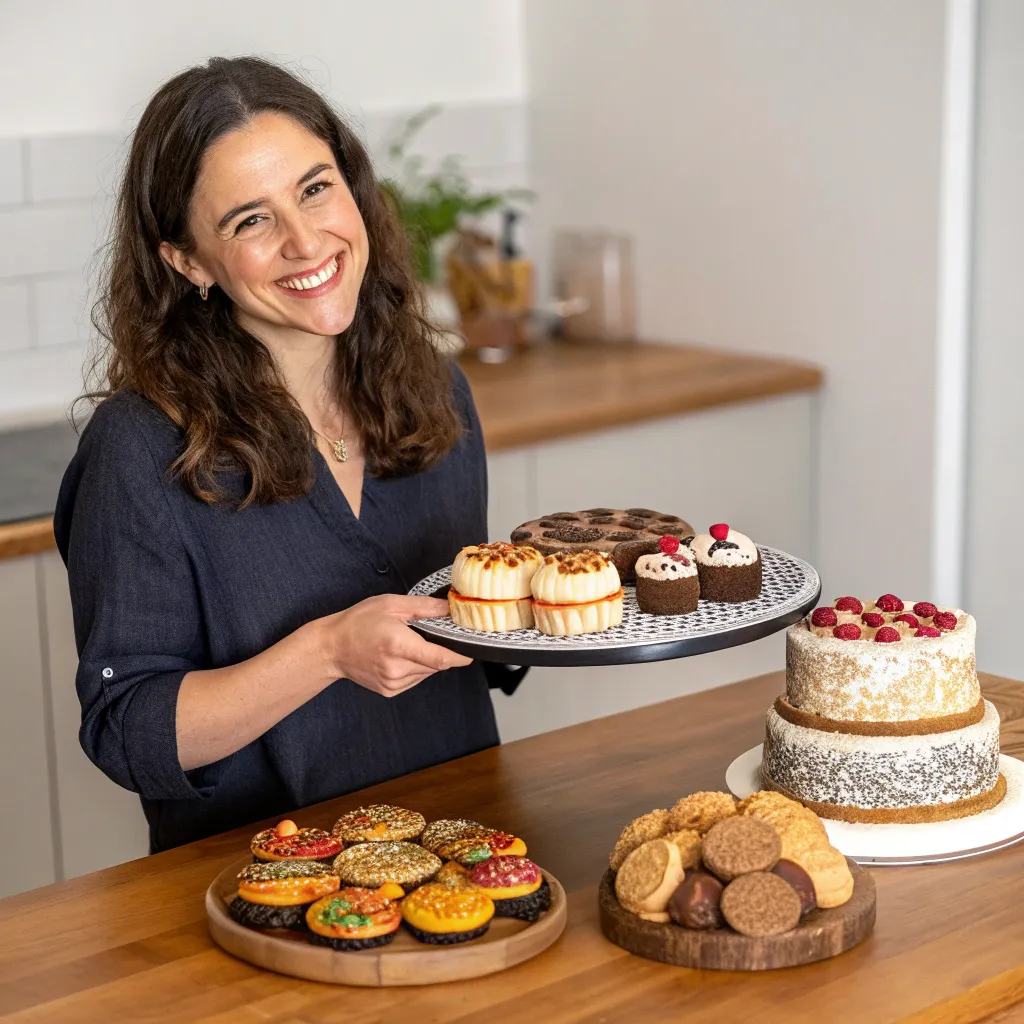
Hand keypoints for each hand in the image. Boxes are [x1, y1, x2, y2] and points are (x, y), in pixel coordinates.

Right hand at [315, 594, 471, 697]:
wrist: (331, 648)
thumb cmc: (358, 623)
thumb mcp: (391, 605)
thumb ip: (424, 607)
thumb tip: (450, 608)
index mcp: (398, 645)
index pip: (440, 658)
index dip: (460, 656)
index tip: (471, 650)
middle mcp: (397, 668)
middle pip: (436, 664)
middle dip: (440, 650)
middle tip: (429, 635)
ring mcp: (393, 682)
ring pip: (427, 672)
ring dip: (427, 659)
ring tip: (408, 643)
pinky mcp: (390, 690)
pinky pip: (415, 678)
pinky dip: (416, 667)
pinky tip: (400, 655)